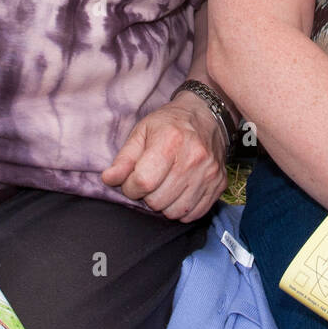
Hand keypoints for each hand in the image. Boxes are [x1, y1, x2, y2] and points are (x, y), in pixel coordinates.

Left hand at [101, 97, 227, 221]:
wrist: (206, 115)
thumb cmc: (169, 124)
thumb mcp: (141, 132)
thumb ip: (124, 158)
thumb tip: (108, 180)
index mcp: (170, 141)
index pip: (143, 182)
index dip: (130, 187)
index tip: (131, 181)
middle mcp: (193, 158)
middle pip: (158, 200)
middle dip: (147, 196)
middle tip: (149, 181)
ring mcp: (209, 173)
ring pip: (176, 211)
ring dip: (164, 204)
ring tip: (164, 186)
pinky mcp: (219, 184)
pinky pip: (194, 213)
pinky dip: (182, 209)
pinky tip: (178, 192)